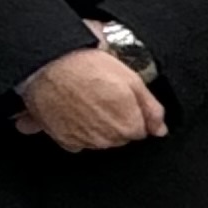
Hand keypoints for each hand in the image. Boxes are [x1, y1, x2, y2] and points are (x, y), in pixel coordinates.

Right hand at [18, 47, 165, 151]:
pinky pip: (77, 140)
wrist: (46, 67)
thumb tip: (160, 128)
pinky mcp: (63, 139)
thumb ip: (151, 108)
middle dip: (116, 120)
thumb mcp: (131, 78)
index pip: (140, 130)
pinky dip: (77, 128)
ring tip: (86, 100)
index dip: (132, 112)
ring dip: (96, 125)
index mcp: (127, 126)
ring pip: (99, 139)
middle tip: (103, 96)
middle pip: (119, 136)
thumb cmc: (86, 67)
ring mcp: (83, 141)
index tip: (121, 99)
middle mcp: (106, 139)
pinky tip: (73, 110)